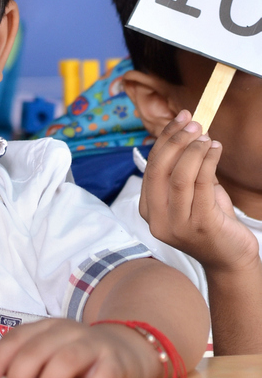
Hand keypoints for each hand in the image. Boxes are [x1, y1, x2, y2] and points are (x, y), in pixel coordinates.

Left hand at [0, 319, 159, 377]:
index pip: (18, 338)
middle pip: (38, 349)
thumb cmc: (75, 357)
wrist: (125, 350)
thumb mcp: (40, 356)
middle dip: (18, 376)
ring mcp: (93, 346)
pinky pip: (102, 376)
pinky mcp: (116, 365)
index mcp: (46, 328)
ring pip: (67, 359)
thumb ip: (7, 362)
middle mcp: (68, 331)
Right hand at [140, 111, 259, 273]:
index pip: (151, 165)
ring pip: (180, 176)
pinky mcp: (202, 226)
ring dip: (194, 150)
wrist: (230, 258)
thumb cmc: (209, 220)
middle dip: (176, 140)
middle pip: (160, 169)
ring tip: (207, 138)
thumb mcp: (189, 193)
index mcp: (148, 209)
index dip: (165, 138)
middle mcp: (157, 219)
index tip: (180, 119)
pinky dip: (209, 161)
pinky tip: (216, 150)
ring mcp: (178, 225)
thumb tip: (186, 129)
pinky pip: (202, 184)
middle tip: (194, 123)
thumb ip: (182, 168)